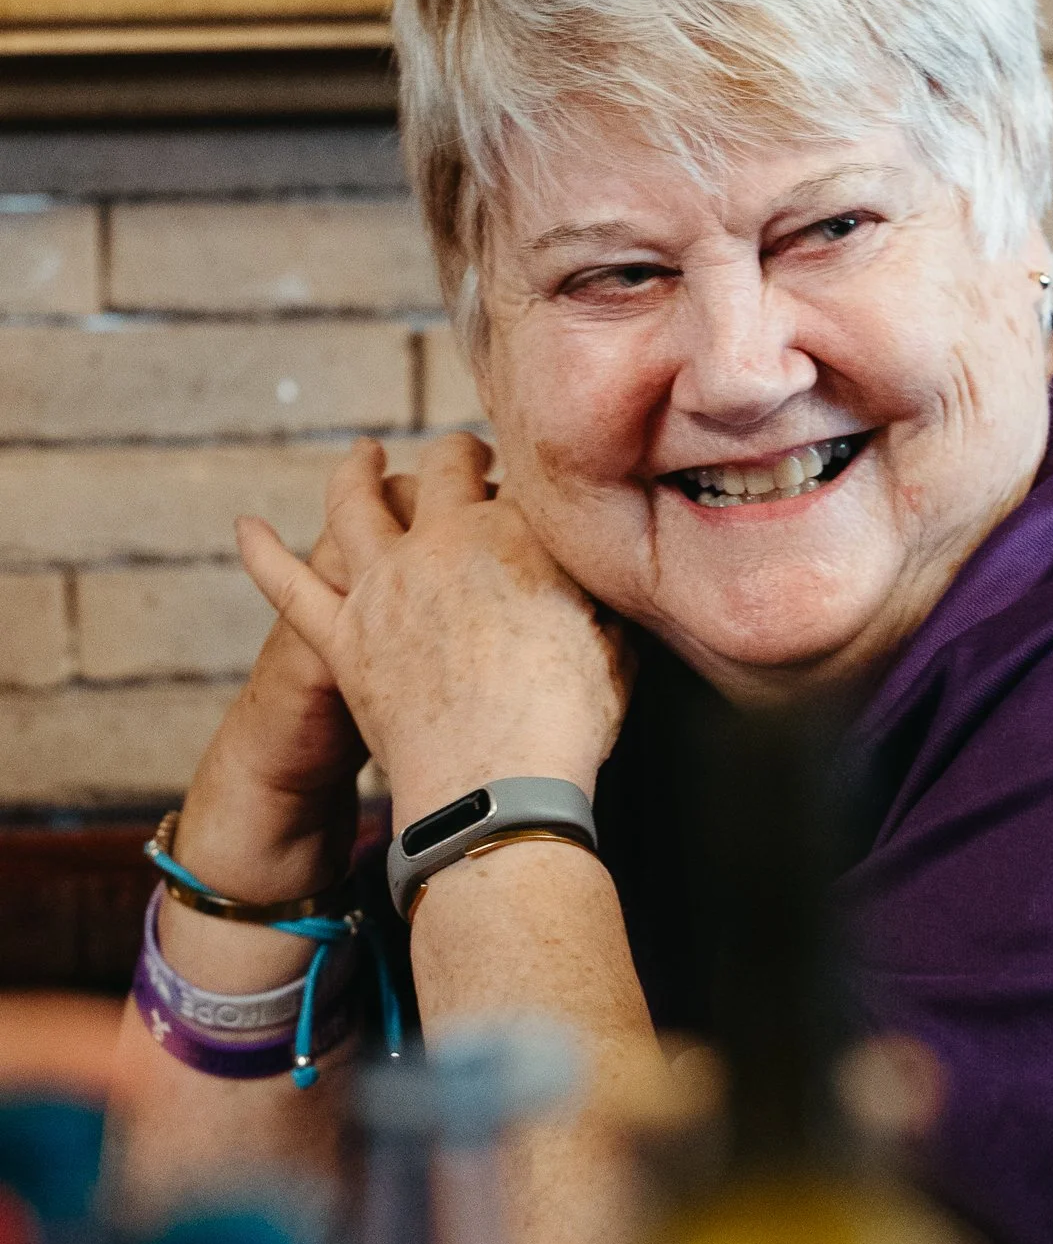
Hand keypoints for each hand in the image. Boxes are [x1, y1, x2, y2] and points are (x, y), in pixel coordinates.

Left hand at [236, 435, 634, 828]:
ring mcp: (383, 584)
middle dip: (458, 455)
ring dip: (357, 470)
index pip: (523, 482)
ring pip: (354, 501)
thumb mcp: (616, 642)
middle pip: (443, 467)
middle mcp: (442, 540)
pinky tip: (246, 527)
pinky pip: (287, 584)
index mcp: (516, 532)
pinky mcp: (340, 637)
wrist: (497, 788)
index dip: (532, 487)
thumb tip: (609, 578)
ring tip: (362, 456)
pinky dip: (262, 553)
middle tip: (468, 460)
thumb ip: (603, 596)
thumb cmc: (567, 724)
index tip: (541, 496)